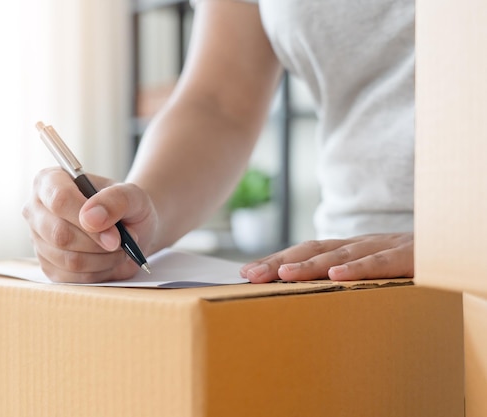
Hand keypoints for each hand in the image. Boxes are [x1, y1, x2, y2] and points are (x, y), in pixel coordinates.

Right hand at [22, 168, 157, 282]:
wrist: (131, 229)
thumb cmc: (127, 206)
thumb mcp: (132, 195)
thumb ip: (115, 200)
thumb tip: (90, 218)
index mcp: (50, 181)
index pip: (59, 199)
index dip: (86, 218)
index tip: (114, 233)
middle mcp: (36, 210)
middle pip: (59, 234)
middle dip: (98, 243)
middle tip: (121, 242)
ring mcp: (39, 240)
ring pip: (68, 260)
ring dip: (102, 259)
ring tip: (119, 248)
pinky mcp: (48, 266)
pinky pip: (72, 278)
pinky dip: (98, 273)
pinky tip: (108, 260)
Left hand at [239, 233, 413, 281]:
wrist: (455, 244)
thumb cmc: (410, 262)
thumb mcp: (374, 269)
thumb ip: (346, 276)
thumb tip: (310, 290)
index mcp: (351, 247)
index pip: (307, 250)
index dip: (277, 258)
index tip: (247, 270)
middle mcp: (362, 243)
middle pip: (313, 249)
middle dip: (279, 261)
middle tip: (250, 274)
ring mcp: (385, 246)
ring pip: (342, 254)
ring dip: (309, 265)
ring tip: (281, 275)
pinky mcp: (410, 256)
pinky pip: (383, 262)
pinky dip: (359, 269)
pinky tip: (337, 276)